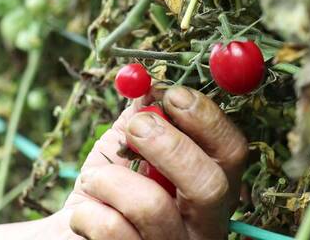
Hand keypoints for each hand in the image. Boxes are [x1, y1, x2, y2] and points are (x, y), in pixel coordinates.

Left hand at [64, 85, 248, 238]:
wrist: (77, 232)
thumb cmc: (110, 187)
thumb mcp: (129, 147)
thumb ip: (143, 117)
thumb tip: (148, 85)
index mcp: (211, 187)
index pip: (232, 153)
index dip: (208, 120)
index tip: (173, 95)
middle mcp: (204, 225)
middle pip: (209, 186)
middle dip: (169, 146)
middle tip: (136, 126)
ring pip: (153, 208)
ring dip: (112, 179)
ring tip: (95, 178)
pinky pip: (113, 231)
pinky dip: (89, 211)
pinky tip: (85, 211)